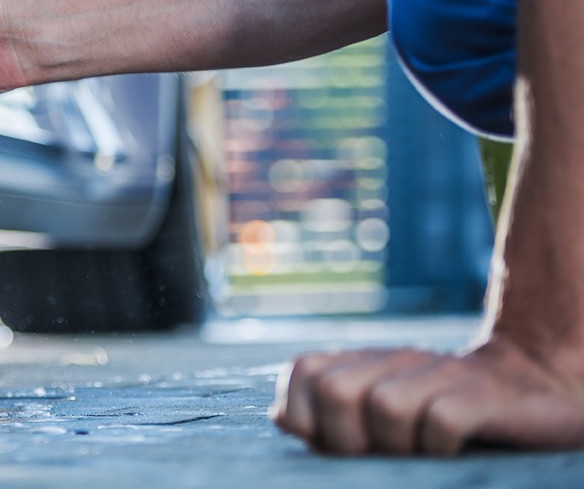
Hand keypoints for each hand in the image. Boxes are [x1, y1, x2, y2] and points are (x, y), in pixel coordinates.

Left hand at [271, 338, 583, 454]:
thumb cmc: (447, 414)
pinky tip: (451, 452)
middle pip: (334, 390)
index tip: (332, 446)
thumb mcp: (385, 412)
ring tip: (418, 456)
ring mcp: (440, 373)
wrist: (535, 389)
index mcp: (366, 363)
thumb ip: (332, 415)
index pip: (304, 371)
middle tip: (375, 459)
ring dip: (395, 446)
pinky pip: (440, 421)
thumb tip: (284, 419)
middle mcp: (397, 360)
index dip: (305, 416)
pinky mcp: (480, 395)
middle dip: (344, 439)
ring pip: (384, 406)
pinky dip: (439, 446)